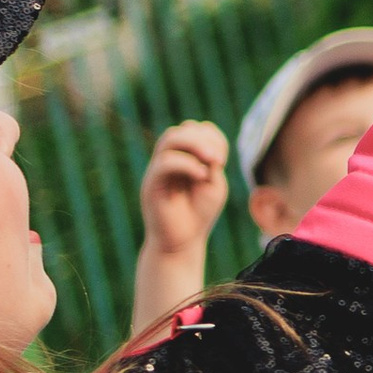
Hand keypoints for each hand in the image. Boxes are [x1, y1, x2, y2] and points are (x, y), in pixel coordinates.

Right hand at [139, 117, 227, 257]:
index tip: (222, 160)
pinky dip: (187, 164)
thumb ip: (212, 164)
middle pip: (180, 130)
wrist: (181, 242)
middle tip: (219, 160)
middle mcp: (168, 160)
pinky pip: (164, 162)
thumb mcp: (213, 185)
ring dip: (195, 145)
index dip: (212, 136)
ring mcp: (158, 170)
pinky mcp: (151, 184)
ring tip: (213, 161)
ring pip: (169, 139)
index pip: (195, 129)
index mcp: (185, 157)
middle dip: (203, 139)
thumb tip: (206, 147)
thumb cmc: (199, 214)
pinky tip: (202, 176)